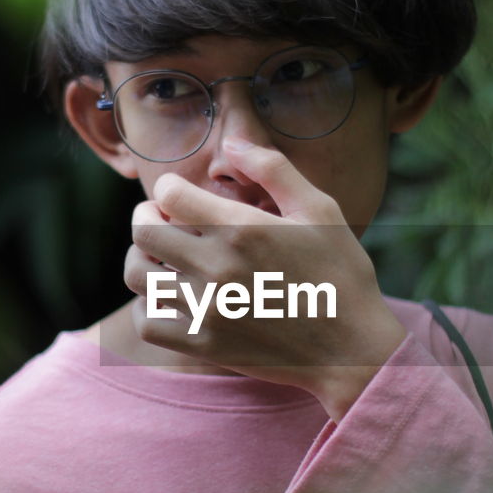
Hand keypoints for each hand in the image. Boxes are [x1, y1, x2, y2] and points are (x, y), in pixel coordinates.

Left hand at [123, 138, 406, 420]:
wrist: (353, 349)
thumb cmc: (341, 273)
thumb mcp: (320, 209)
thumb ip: (274, 169)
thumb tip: (232, 143)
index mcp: (242, 228)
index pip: (169, 193)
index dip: (169, 188)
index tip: (179, 196)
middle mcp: (217, 267)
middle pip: (144, 231)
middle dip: (146, 216)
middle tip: (160, 219)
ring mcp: (207, 309)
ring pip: (138, 276)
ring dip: (141, 259)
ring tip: (158, 257)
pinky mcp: (205, 346)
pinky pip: (148, 323)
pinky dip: (147, 308)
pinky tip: (167, 299)